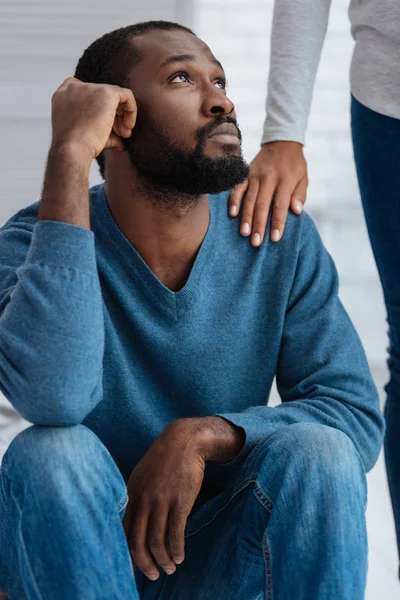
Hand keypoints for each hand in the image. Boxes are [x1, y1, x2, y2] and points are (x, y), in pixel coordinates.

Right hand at [50, 77, 136, 160]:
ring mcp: (89, 88)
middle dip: (112, 115)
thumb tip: (120, 144)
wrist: (72, 150)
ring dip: (122, 116)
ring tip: (123, 135)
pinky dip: (131, 110)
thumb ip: (103, 133)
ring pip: (114, 96)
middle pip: (101, 96)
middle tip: (119, 134)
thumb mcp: (85, 137)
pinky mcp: (106, 93)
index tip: (104, 124)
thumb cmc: (76, 148)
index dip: (97, 107)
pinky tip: (129, 126)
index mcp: (62, 96)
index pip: (83, 92)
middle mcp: (73, 88)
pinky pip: (126, 95)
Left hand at [122, 419, 205, 580]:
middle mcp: (143, 499)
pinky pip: (176, 533)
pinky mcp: (180, 501)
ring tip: (170, 568)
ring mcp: (161, 500)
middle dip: (144, 564)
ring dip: (164, 560)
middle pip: (137, 542)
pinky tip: (180, 556)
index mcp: (131, 494)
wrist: (184, 440)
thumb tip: (130, 520)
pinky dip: (177, 549)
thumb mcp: (142, 475)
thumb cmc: (164, 458)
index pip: (122, 531)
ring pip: (157, 541)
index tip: (135, 565)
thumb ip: (135, 496)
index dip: (128, 552)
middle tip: (153, 575)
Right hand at [230, 141, 307, 245]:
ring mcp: (255, 175)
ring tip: (245, 234)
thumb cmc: (294, 165)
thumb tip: (296, 211)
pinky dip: (234, 200)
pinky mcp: (245, 173)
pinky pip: (238, 188)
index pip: (280, 205)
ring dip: (246, 218)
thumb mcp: (303, 178)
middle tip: (256, 243)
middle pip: (263, 205)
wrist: (282, 141)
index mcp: (285, 180)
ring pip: (249, 199)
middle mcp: (269, 178)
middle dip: (259, 225)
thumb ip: (300, 195)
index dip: (277, 222)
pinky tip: (232, 214)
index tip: (275, 238)